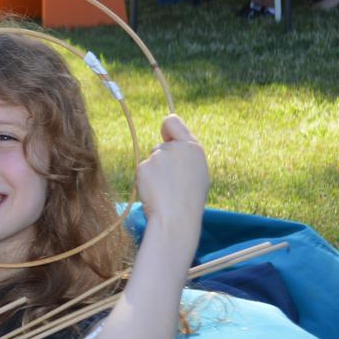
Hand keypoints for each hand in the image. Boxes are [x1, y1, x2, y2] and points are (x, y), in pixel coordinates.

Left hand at [135, 115, 208, 230]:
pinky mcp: (143, 166)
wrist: (176, 218)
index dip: (166, 128)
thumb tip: (168, 141)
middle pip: (159, 146)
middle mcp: (175, 148)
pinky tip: (154, 191)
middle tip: (171, 181)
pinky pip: (142, 170)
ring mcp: (158, 156)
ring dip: (154, 172)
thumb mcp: (196, 172)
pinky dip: (145, 180)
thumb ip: (184, 154)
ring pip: (151, 160)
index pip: (172, 121)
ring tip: (165, 189)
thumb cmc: (189, 199)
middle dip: (161, 160)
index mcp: (192, 148)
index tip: (165, 136)